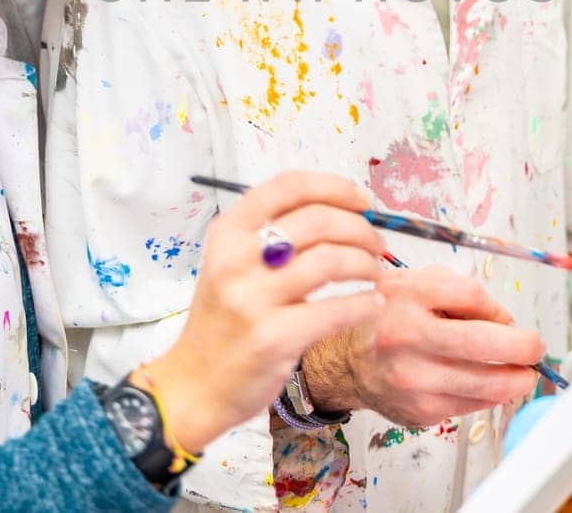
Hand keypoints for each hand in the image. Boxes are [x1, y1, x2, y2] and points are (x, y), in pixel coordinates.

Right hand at [141, 171, 386, 452]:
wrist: (194, 385)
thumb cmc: (223, 322)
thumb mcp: (231, 266)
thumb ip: (274, 239)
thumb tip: (343, 215)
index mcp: (228, 232)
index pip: (289, 186)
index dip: (335, 187)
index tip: (363, 202)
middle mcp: (236, 259)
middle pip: (318, 220)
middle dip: (360, 229)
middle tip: (377, 245)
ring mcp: (253, 299)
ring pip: (331, 260)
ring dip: (366, 264)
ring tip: (374, 274)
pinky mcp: (273, 337)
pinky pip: (335, 309)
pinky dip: (364, 304)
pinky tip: (372, 305)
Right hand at [298, 267, 543, 427]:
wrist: (345, 361)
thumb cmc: (386, 318)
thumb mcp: (414, 284)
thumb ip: (458, 292)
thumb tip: (506, 322)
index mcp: (405, 297)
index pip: (471, 296)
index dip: (499, 308)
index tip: (508, 319)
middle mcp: (405, 338)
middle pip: (483, 343)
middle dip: (523, 348)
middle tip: (536, 348)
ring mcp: (413, 379)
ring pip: (486, 384)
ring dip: (516, 380)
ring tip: (523, 374)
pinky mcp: (420, 410)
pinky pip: (471, 404)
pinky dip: (487, 395)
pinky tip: (485, 383)